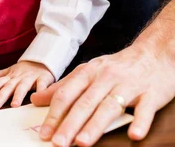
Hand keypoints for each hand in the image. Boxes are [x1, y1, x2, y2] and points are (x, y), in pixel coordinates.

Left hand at [0, 60, 53, 109]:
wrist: (41, 60)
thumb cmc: (24, 69)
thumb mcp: (9, 70)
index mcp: (10, 76)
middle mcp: (19, 77)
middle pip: (8, 87)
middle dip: (0, 96)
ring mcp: (31, 77)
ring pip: (23, 86)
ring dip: (18, 95)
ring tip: (14, 105)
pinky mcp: (43, 78)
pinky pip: (41, 84)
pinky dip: (40, 90)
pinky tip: (37, 97)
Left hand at [31, 42, 174, 145]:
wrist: (154, 53)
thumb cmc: (118, 67)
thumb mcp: (89, 71)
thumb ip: (64, 87)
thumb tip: (37, 99)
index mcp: (89, 72)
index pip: (67, 94)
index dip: (54, 113)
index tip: (44, 132)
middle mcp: (106, 77)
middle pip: (85, 102)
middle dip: (70, 123)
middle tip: (58, 142)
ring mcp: (129, 85)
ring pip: (110, 106)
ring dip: (95, 125)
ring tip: (83, 143)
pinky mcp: (151, 94)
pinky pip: (145, 109)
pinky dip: (140, 122)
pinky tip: (134, 135)